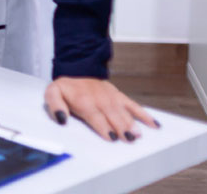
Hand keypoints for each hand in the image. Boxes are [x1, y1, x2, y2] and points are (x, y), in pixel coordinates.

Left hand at [45, 76, 159, 140]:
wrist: (77, 69)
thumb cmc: (66, 87)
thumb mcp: (53, 93)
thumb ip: (55, 106)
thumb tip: (61, 119)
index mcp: (84, 101)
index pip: (96, 117)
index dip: (103, 127)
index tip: (111, 137)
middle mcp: (100, 100)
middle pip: (112, 116)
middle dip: (120, 128)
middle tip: (128, 139)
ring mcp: (112, 98)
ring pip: (124, 112)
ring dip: (131, 123)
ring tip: (138, 134)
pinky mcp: (119, 96)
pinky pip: (134, 105)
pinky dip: (144, 115)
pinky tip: (154, 125)